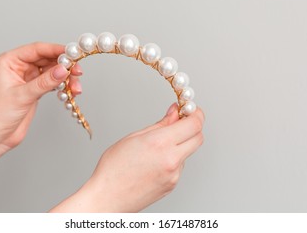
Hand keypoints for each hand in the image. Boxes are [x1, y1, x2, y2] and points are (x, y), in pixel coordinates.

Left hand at [0, 42, 82, 157]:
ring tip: (76, 88)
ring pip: (53, 71)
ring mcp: (28, 78)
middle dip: (64, 65)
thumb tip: (63, 69)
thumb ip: (45, 82)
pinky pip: (53, 82)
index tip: (72, 53)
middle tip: (78, 71)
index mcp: (10, 61)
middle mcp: (20, 67)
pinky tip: (70, 91)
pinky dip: (63, 85)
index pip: (37, 50)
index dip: (56, 50)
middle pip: (48, 59)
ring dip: (66, 78)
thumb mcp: (23, 95)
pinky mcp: (35, 90)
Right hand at [50, 104, 204, 211]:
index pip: (194, 124)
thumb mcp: (134, 138)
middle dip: (193, 127)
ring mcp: (174, 175)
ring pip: (188, 152)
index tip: (190, 109)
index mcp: (160, 143)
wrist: (108, 197)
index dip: (195, 113)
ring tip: (156, 147)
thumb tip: (175, 112)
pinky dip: (173, 158)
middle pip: (198, 137)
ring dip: (180, 143)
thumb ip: (160, 124)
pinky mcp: (172, 185)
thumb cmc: (113, 169)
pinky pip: (180, 166)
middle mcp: (171, 159)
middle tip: (179, 121)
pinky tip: (154, 161)